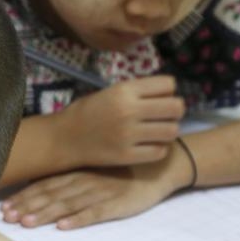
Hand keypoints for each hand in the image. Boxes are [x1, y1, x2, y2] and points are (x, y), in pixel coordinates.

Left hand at [1, 142, 192, 228]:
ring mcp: (101, 192)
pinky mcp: (118, 203)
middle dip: (26, 206)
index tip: (3, 208)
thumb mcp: (93, 169)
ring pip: (67, 204)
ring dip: (45, 214)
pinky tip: (64, 226)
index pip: (44, 185)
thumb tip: (38, 187)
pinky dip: (79, 219)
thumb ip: (69, 176)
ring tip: (27, 223)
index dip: (23, 197)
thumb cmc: (122, 170)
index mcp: (77, 172)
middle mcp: (84, 180)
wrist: (160, 165)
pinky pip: (95, 212)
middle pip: (50, 195)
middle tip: (7, 217)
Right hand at [56, 76, 184, 166]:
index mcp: (124, 91)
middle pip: (176, 107)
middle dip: (174, 110)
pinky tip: (148, 146)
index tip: (160, 98)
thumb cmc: (86, 113)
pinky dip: (158, 149)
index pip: (168, 84)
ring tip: (157, 132)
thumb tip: (168, 94)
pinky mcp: (127, 156)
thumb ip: (137, 92)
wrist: (63, 139)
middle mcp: (129, 111)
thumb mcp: (109, 92)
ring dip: (168, 130)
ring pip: (172, 130)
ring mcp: (129, 135)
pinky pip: (160, 151)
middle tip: (164, 116)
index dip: (168, 91)